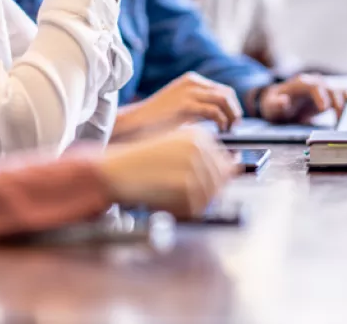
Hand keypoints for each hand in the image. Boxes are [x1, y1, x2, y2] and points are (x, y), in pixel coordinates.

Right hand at [98, 129, 237, 218]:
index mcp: (198, 135)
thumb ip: (202, 159)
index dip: (212, 182)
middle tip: (178, 195)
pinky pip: (197, 208)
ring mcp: (194, 164)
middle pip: (222, 183)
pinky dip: (183, 212)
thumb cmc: (140, 162)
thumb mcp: (173, 150)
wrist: (114, 169)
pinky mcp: (187, 183)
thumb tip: (232, 171)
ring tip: (169, 198)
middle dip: (205, 195)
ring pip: (211, 197)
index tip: (191, 185)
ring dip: (193, 204)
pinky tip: (165, 203)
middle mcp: (199, 146)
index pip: (226, 164)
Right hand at [114, 72, 241, 137]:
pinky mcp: (186, 105)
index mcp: (191, 80)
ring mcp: (188, 92)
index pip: (223, 90)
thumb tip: (224, 117)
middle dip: (234, 111)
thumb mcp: (181, 106)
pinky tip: (219, 132)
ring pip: (224, 100)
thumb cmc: (157, 120)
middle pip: (227, 94)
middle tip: (233, 127)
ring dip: (231, 117)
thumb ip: (200, 106)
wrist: (136, 122)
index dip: (232, 106)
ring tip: (228, 130)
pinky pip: (215, 112)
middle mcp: (192, 82)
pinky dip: (222, 123)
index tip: (233, 121)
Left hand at [256, 74, 346, 122]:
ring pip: (342, 92)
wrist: (278, 103)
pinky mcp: (331, 98)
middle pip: (332, 89)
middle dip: (338, 103)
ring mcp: (324, 90)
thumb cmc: (274, 103)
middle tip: (341, 119)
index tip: (325, 108)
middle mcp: (316, 84)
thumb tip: (284, 101)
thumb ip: (275, 104)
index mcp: (301, 83)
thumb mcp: (269, 105)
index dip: (322, 96)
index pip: (315, 86)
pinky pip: (345, 98)